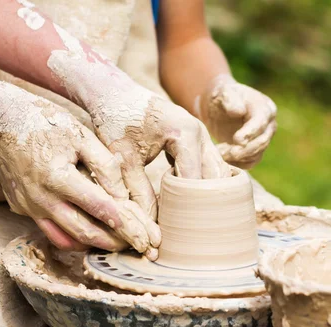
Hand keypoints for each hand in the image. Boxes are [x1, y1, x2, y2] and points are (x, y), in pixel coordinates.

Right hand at [0, 73, 160, 257]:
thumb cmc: (44, 121)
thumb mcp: (81, 135)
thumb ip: (105, 166)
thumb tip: (124, 196)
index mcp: (59, 178)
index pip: (103, 211)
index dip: (129, 228)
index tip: (149, 240)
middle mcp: (42, 199)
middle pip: (86, 234)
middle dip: (117, 244)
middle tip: (140, 248)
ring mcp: (29, 207)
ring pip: (67, 240)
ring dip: (95, 246)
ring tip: (119, 243)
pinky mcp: (22, 208)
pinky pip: (51, 232)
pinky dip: (73, 237)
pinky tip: (90, 232)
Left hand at [88, 81, 230, 218]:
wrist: (114, 94)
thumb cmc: (116, 123)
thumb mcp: (124, 160)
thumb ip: (139, 193)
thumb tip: (151, 228)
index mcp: (185, 133)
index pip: (195, 179)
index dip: (185, 206)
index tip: (173, 227)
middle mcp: (200, 133)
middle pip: (214, 178)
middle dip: (201, 203)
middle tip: (185, 226)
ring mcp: (202, 136)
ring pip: (216, 173)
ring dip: (204, 194)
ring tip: (186, 217)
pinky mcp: (197, 141)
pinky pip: (209, 168)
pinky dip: (201, 185)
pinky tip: (184, 201)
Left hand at [196, 74, 276, 168]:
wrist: (219, 107)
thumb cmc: (222, 96)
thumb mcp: (224, 93)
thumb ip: (230, 99)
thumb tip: (239, 111)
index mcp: (265, 107)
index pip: (261, 122)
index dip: (250, 132)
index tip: (236, 140)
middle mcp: (269, 125)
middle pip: (262, 141)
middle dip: (244, 149)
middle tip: (225, 153)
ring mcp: (264, 139)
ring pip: (257, 154)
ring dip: (238, 158)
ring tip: (219, 152)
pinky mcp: (255, 150)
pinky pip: (250, 162)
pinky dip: (238, 164)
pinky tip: (223, 159)